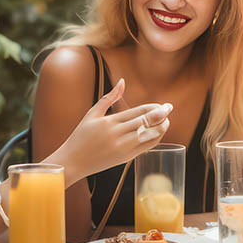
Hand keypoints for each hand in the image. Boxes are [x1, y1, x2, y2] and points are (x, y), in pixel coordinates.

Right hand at [56, 79, 171, 178]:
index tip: (163, 104)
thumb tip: (122, 81)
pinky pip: (144, 148)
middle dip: (161, 115)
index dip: (154, 108)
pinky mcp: (125, 158)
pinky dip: (154, 139)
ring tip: (166, 121)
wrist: (73, 161)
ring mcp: (122, 148)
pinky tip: (158, 133)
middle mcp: (117, 135)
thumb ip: (109, 97)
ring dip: (160, 128)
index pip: (138, 112)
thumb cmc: (81, 136)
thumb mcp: (92, 114)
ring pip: (148, 136)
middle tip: (170, 108)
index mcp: (110, 122)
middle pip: (146, 122)